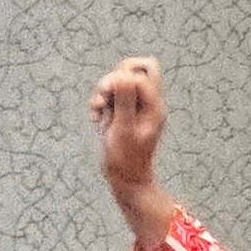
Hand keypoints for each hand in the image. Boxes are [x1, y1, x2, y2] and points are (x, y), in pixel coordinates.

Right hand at [89, 56, 174, 249]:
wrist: (126, 181)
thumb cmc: (126, 160)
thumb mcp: (123, 129)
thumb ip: (124, 101)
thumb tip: (124, 75)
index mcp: (154, 107)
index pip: (141, 73)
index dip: (120, 78)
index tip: (107, 95)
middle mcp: (149, 104)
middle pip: (135, 68)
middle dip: (114, 77)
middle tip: (105, 95)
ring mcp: (137, 108)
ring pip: (120, 80)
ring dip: (103, 92)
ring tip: (97, 112)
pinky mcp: (124, 112)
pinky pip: (112, 95)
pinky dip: (100, 102)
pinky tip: (95, 119)